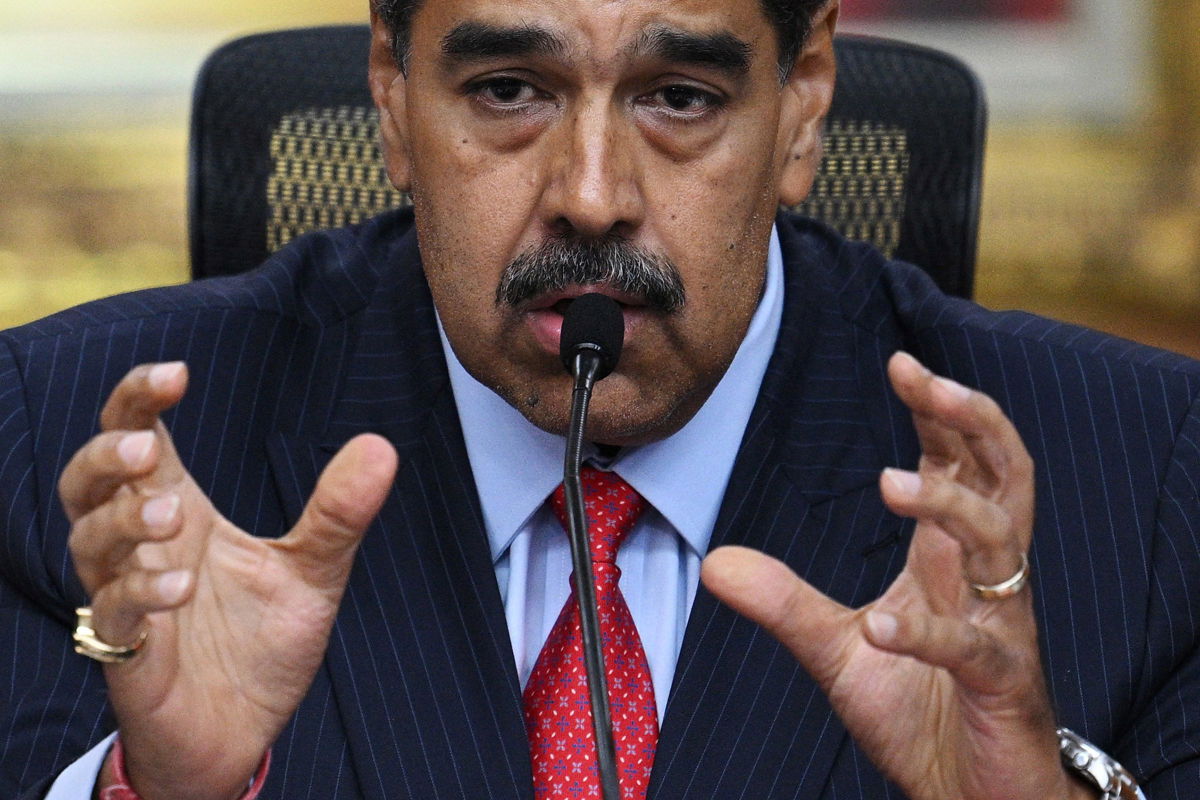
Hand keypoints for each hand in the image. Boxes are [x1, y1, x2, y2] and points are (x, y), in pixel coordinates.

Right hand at [60, 362, 397, 799]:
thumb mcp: (313, 572)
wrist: (245, 731)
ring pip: (89, 538)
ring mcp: (128, 596)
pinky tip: (180, 587)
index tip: (177, 373)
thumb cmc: (263, 645)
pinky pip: (111, 610)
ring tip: (174, 516)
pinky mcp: (127, 651)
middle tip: (148, 448)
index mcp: (183, 511)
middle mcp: (145, 546)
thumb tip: (381, 447)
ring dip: (125, 520)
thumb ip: (338, 513)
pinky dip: (139, 592)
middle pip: (88, 478)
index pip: (137, 435)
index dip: (139, 397)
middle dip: (107, 452)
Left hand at [702, 352, 1090, 799]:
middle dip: (970, 419)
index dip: (940, 411)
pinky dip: (926, 633)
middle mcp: (987, 579)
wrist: (971, 796)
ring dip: (951, 505)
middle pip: (1005, 474)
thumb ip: (784, 602)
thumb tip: (715, 561)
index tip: (900, 365)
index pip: (961, 463)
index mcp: (951, 559)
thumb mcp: (838, 648)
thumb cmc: (920, 712)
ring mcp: (1003, 627)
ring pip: (1003, 541)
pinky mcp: (1004, 684)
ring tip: (891, 482)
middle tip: (923, 380)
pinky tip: (880, 626)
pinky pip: (975, 646)